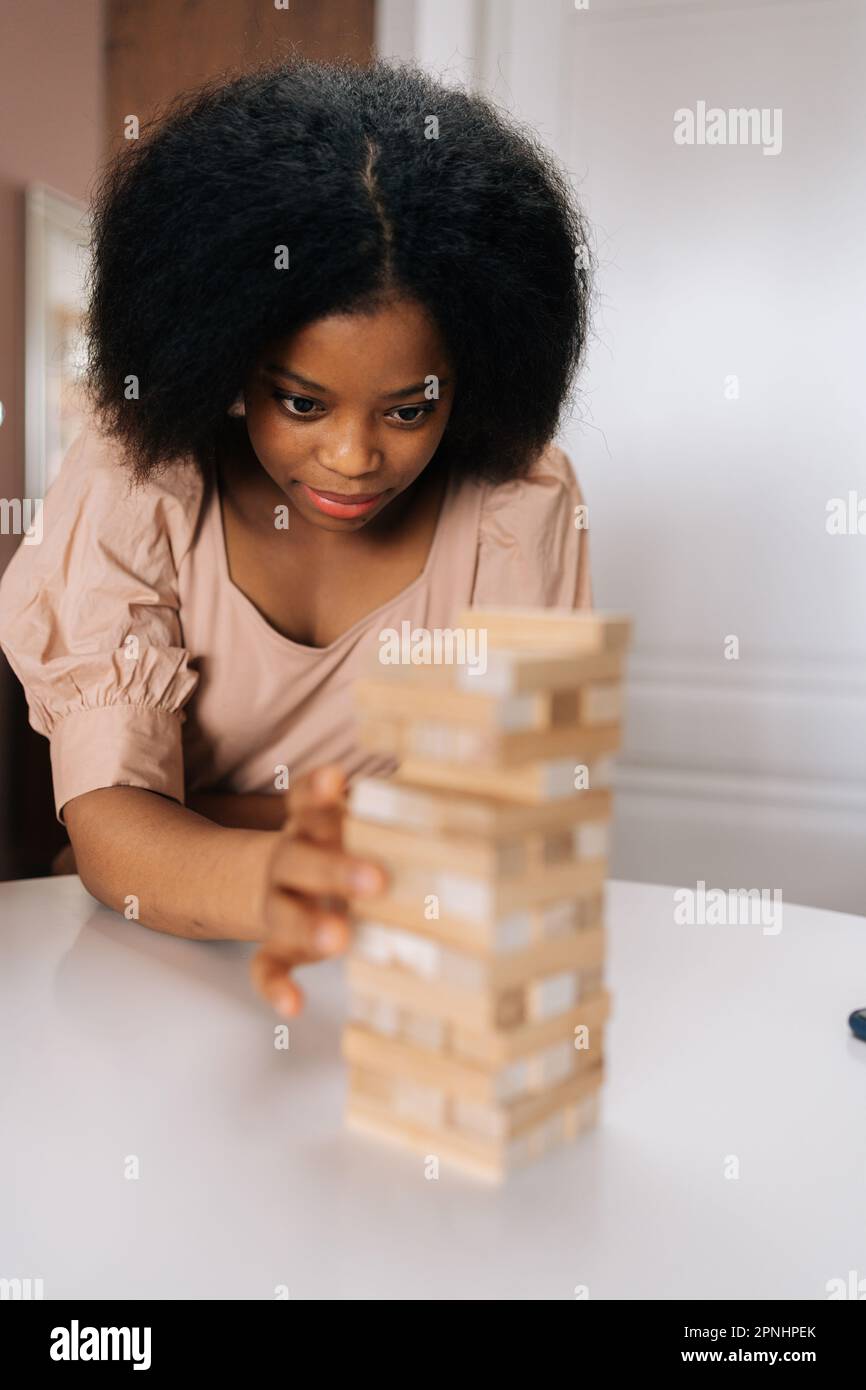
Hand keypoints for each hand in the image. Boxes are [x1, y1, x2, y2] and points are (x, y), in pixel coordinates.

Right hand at [250, 763, 387, 1017]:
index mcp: (312, 826)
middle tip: (378, 880)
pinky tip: (293, 1006)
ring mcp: (279, 903)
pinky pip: (265, 966)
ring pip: (281, 910)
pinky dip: (275, 986)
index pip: (307, 802)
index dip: (318, 790)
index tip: (336, 779)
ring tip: (340, 940)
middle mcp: (290, 859)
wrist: (281, 881)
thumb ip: (396, 817)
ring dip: (308, 924)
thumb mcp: (358, 825)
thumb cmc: (345, 849)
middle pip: (299, 858)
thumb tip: (478, 800)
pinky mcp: (277, 945)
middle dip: (335, 868)